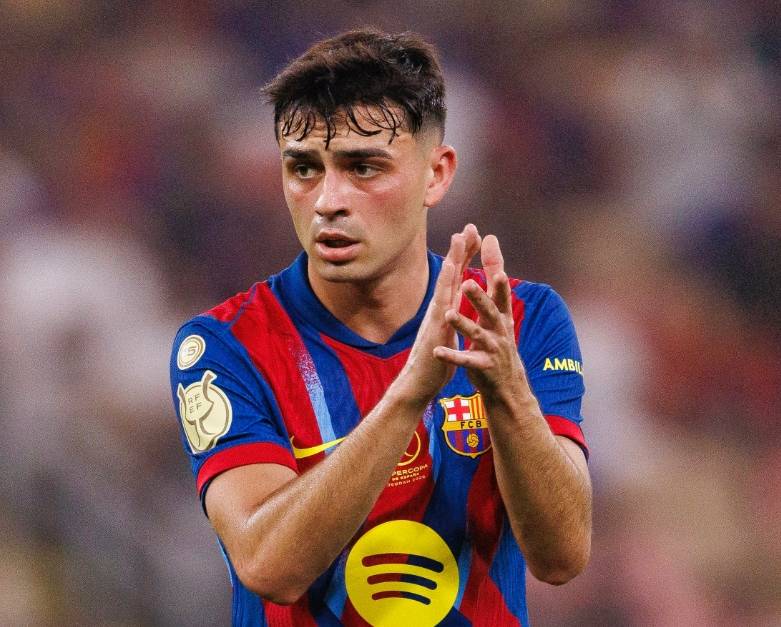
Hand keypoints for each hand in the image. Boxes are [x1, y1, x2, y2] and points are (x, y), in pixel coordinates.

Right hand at [397, 224, 480, 404]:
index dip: (465, 256)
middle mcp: (438, 309)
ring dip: (452, 265)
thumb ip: (449, 316)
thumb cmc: (434, 359)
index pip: (457, 277)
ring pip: (445, 287)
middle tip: (467, 228)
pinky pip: (442, 310)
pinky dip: (446, 294)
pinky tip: (452, 282)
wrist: (419, 383)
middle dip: (459, 251)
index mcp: (444, 309)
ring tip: (458, 244)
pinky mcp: (436, 334)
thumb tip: (452, 303)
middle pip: (450, 275)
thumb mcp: (445, 331)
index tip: (473, 235)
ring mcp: (436, 320)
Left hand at [433, 235, 527, 399]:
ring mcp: (492, 349)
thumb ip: (494, 280)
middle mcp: (499, 330)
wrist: (507, 385)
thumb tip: (491, 243)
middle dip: (479, 297)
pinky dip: (451, 356)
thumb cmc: (499, 341)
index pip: (501, 293)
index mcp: (501, 316)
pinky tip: (438, 352)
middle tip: (467, 283)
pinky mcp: (482, 367)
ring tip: (449, 316)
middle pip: (490, 311)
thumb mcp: (499, 312)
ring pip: (477, 334)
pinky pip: (465, 361)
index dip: (499, 279)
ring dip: (463, 325)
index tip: (497, 265)